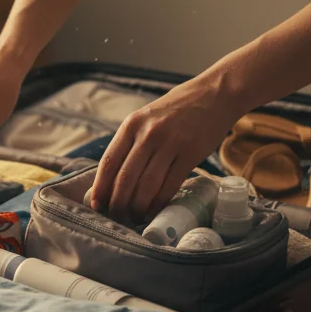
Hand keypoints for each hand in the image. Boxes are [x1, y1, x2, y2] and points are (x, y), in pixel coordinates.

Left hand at [89, 75, 240, 221]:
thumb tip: (114, 178)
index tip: (96, 204)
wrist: (214, 94)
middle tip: (117, 217)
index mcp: (132, 124)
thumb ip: (132, 142)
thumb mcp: (147, 118)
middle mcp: (148, 134)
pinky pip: (170, 185)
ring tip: (135, 216)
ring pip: (147, 185)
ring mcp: (170, 143)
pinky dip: (160, 202)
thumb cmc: (177, 109)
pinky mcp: (190, 154)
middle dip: (118, 203)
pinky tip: (155, 210)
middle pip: (126, 178)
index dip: (100, 187)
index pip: (109, 161)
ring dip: (138, 206)